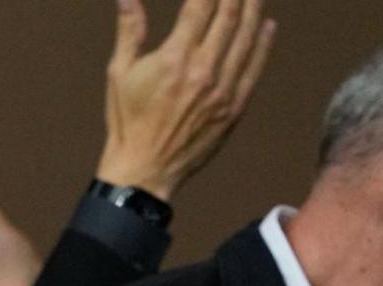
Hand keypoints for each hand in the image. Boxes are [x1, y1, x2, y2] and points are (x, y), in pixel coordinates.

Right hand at [96, 0, 274, 199]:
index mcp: (173, 59)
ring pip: (247, 38)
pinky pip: (254, 67)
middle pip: (229, 17)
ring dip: (253, 10)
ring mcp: (223, 89)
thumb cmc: (128, 121)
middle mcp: (203, 70)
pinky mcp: (234, 107)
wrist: (144, 169)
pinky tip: (267, 25)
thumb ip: (130, 32)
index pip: (201, 8)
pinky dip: (263, 43)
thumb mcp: (119, 73)